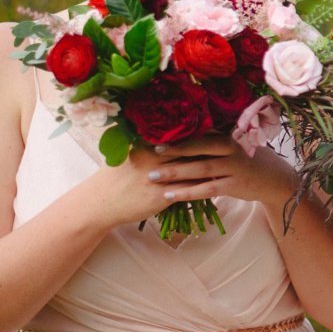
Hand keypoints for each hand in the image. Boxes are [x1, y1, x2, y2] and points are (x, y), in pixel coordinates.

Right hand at [85, 143, 221, 229]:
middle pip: (191, 149)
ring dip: (212, 167)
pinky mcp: (161, 196)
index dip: (200, 132)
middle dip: (211, 147)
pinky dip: (203, 187)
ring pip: (193, 170)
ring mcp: (159, 178)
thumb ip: (147, 143)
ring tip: (228, 164)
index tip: (219, 128)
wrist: (100, 203)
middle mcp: (155, 158)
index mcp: (148, 145)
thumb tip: (163, 134)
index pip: (180, 135)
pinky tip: (217, 186)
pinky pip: (189, 190)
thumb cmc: (113, 178)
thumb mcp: (128, 154)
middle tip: (232, 143)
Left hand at [140, 133, 296, 212]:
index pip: (201, 132)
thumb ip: (212, 138)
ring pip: (200, 170)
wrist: (272, 178)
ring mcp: (234, 167)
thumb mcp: (233, 144)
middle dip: (174, 151)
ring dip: (175, 173)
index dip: (179, 134)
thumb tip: (182, 129)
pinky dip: (187, 192)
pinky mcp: (234, 186)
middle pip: (199, 148)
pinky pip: (206, 189)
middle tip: (151, 153)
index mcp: (229, 135)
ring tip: (152, 176)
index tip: (156, 135)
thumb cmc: (247, 158)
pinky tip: (169, 195)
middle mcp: (231, 148)